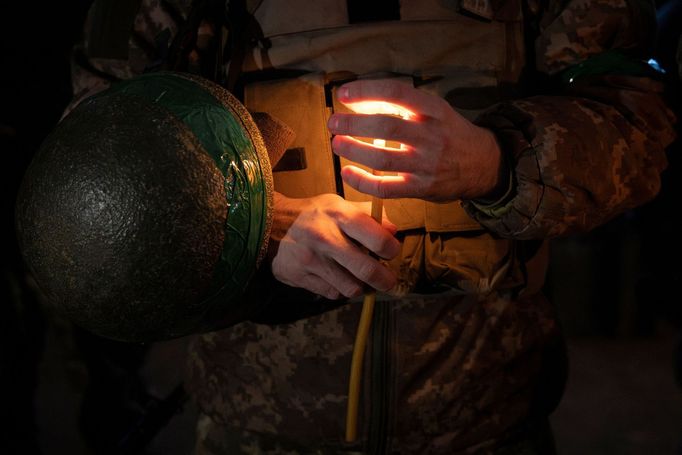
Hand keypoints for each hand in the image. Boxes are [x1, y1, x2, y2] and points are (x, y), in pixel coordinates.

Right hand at [269, 192, 399, 299]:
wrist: (270, 223)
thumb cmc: (314, 215)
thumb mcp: (339, 205)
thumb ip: (367, 216)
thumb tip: (394, 230)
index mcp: (338, 215)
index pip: (377, 238)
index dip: (391, 250)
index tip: (391, 253)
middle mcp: (324, 237)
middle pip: (367, 270)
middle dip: (385, 280)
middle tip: (388, 281)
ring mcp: (310, 259)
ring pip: (351, 287)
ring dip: (359, 286)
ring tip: (356, 277)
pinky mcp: (299, 276)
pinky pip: (332, 293)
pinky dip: (338, 289)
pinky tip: (334, 277)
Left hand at [328, 79, 502, 201]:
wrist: (483, 164)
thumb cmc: (449, 133)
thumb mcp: (435, 110)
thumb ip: (402, 105)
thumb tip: (360, 100)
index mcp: (434, 110)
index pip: (397, 94)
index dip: (367, 91)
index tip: (343, 94)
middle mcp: (431, 136)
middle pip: (386, 127)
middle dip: (354, 124)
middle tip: (333, 122)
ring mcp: (426, 164)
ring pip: (382, 158)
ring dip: (354, 150)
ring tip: (336, 143)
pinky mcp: (421, 188)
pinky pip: (386, 188)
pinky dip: (362, 182)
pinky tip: (347, 173)